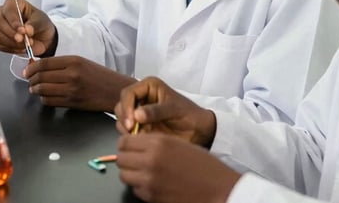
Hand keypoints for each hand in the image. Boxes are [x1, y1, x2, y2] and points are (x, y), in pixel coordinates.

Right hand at [0, 0, 56, 56]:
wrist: (42, 39)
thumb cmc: (40, 24)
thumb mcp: (42, 22)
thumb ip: (35, 25)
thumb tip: (27, 29)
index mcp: (13, 3)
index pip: (8, 10)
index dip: (13, 21)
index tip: (22, 31)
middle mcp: (2, 12)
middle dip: (11, 33)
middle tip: (23, 40)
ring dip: (10, 42)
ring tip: (24, 46)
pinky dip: (10, 49)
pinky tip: (21, 48)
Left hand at [23, 55, 134, 110]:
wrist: (115, 90)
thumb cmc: (99, 76)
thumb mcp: (82, 62)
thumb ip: (63, 64)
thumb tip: (41, 66)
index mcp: (74, 61)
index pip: (45, 63)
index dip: (31, 67)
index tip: (26, 71)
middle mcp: (72, 74)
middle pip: (41, 76)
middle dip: (31, 80)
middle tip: (29, 81)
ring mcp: (71, 89)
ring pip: (43, 90)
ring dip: (35, 90)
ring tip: (34, 89)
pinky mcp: (72, 103)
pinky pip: (50, 101)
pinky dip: (43, 99)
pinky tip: (44, 96)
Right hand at [115, 77, 216, 146]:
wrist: (199, 131)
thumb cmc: (189, 115)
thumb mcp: (174, 109)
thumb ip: (156, 111)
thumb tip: (136, 116)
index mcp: (149, 86)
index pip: (128, 93)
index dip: (126, 107)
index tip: (131, 123)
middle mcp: (141, 97)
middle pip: (121, 105)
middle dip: (124, 119)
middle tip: (133, 131)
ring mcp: (139, 112)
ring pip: (121, 118)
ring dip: (126, 128)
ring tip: (141, 135)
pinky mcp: (140, 126)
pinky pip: (128, 131)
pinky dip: (131, 136)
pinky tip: (143, 139)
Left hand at [117, 133, 240, 202]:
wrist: (218, 189)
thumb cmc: (203, 165)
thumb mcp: (178, 143)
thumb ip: (155, 141)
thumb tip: (136, 142)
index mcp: (158, 143)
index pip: (124, 141)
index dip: (126, 143)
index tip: (131, 145)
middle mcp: (150, 161)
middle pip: (120, 158)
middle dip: (125, 158)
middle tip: (135, 158)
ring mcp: (150, 181)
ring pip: (124, 175)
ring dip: (131, 172)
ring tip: (143, 171)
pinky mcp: (152, 197)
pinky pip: (135, 190)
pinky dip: (140, 186)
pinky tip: (152, 182)